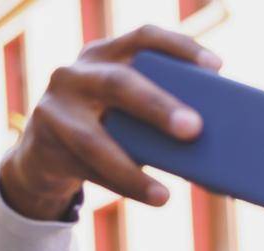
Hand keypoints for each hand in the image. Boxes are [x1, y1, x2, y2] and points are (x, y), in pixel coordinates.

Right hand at [0, 26, 221, 220]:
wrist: (47, 154)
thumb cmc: (108, 128)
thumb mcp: (132, 115)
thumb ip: (164, 122)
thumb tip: (218, 162)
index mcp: (107, 55)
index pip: (144, 39)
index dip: (179, 48)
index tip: (216, 67)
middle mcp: (77, 73)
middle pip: (119, 83)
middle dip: (158, 106)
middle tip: (195, 128)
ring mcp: (55, 107)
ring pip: (93, 139)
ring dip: (130, 168)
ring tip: (165, 195)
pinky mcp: (46, 142)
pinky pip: (87, 169)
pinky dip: (122, 185)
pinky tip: (153, 197)